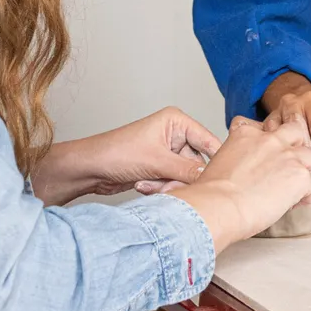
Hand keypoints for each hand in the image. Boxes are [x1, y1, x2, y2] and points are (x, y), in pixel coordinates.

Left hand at [31, 107, 214, 205]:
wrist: (90, 169)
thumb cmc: (115, 153)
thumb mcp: (156, 162)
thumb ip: (188, 170)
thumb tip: (212, 178)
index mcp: (176, 121)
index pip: (209, 141)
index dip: (216, 161)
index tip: (220, 180)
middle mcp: (174, 135)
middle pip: (197, 164)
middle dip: (181, 178)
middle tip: (165, 183)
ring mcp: (167, 153)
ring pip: (184, 178)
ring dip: (168, 186)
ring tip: (148, 183)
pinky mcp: (159, 169)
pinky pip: (172, 184)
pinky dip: (160, 189)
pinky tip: (143, 185)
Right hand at [165, 117, 310, 250]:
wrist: (218, 206)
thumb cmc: (213, 193)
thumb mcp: (220, 162)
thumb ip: (236, 158)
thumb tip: (242, 173)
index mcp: (247, 134)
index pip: (264, 128)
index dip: (268, 142)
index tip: (265, 157)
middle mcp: (269, 140)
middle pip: (294, 131)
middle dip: (296, 146)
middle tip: (288, 165)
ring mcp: (287, 157)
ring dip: (305, 170)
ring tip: (295, 186)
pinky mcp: (299, 177)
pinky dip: (306, 196)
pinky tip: (294, 204)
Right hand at [261, 73, 310, 171]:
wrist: (299, 106)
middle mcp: (293, 103)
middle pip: (298, 126)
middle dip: (307, 149)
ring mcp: (277, 113)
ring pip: (281, 132)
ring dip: (291, 151)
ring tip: (299, 168)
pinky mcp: (265, 123)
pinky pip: (267, 137)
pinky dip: (275, 151)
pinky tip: (283, 164)